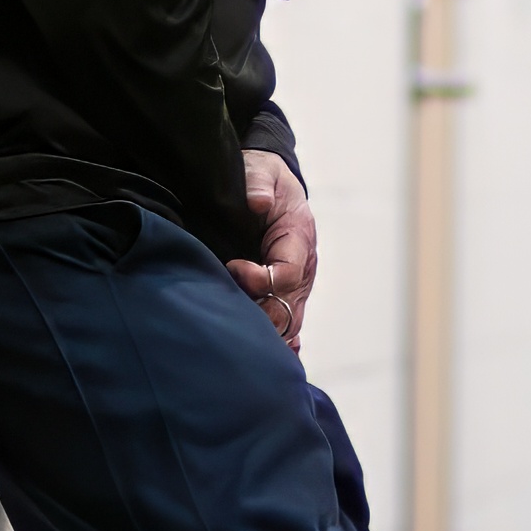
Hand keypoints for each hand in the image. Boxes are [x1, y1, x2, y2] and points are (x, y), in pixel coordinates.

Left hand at [232, 150, 317, 350]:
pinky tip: (268, 360)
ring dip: (266, 334)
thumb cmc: (265, 177)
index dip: (260, 280)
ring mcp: (296, 284)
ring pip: (288, 321)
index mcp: (298, 238)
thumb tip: (258, 202)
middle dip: (260, 316)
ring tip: (239, 345)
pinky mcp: (286, 292)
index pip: (287, 274)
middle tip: (227, 316)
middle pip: (288, 307)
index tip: (232, 267)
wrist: (271, 184)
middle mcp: (302, 267)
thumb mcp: (262, 170)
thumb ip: (259, 184)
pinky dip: (280, 342)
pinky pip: (288, 323)